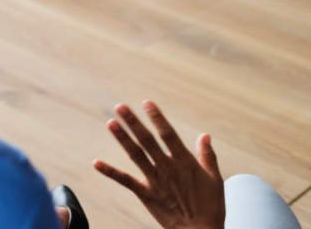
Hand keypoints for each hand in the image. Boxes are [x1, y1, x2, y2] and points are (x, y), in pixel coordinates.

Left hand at [93, 101, 224, 228]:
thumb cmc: (211, 207)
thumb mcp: (215, 180)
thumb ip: (208, 156)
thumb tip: (204, 135)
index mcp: (185, 162)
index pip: (168, 134)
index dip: (157, 118)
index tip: (147, 102)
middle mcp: (168, 168)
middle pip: (148, 141)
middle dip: (134, 122)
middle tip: (120, 106)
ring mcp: (156, 181)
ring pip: (136, 155)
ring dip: (122, 138)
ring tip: (110, 122)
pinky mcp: (146, 194)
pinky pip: (125, 181)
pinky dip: (110, 172)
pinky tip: (96, 163)